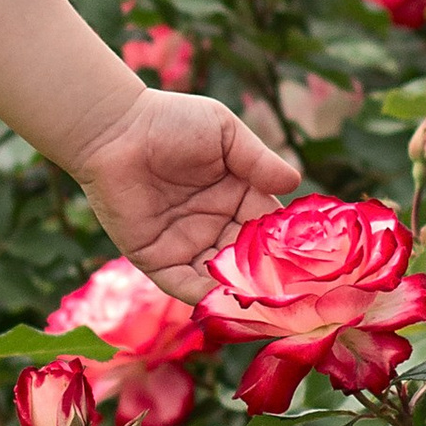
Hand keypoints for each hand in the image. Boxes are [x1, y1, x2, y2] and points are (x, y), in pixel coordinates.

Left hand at [67, 89, 300, 301]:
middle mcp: (215, 226)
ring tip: (265, 305)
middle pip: (250, 260)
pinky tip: (226, 302)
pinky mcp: (156, 259)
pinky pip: (184, 285)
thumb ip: (258, 160)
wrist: (115, 128)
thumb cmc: (170, 121)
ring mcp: (186, 245)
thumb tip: (296, 183)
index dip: (288, 243)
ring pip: (221, 279)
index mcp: (237, 196)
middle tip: (293, 294)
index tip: (310, 260)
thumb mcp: (224, 133)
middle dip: (268, 276)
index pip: (270, 228)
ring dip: (241, 292)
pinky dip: (205, 297)